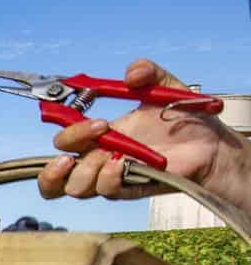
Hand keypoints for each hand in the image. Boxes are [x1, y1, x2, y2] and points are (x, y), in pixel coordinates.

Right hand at [37, 58, 238, 201]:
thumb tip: (132, 72)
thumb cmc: (185, 120)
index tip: (94, 120)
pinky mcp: (130, 189)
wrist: (211, 144)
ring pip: (75, 188)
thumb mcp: (164, 87)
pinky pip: (106, 192)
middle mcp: (99, 161)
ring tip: (109, 155)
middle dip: (55, 166)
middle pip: (52, 180)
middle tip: (77, 152)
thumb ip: (147, 72)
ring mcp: (112, 177)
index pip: (64, 144)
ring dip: (85, 171)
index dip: (66, 135)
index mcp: (99, 138)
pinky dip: (108, 177)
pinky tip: (122, 164)